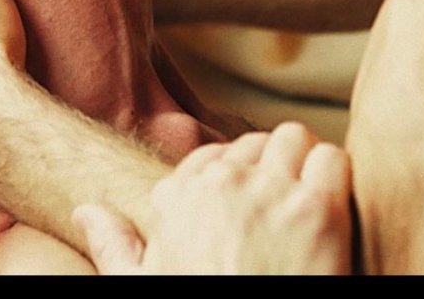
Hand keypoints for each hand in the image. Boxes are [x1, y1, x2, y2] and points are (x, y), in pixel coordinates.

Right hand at [73, 122, 352, 273]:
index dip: (234, 179)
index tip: (246, 205)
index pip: (214, 156)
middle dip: (272, 165)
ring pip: (297, 139)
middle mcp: (223, 183)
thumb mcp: (140, 284)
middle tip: (285, 205)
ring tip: (311, 203)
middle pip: (258, 142)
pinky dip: (337, 176)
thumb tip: (87, 212)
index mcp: (179, 197)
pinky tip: (335, 210)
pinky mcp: (319, 212)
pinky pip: (333, 160)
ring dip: (305, 164)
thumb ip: (115, 245)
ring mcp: (271, 193)